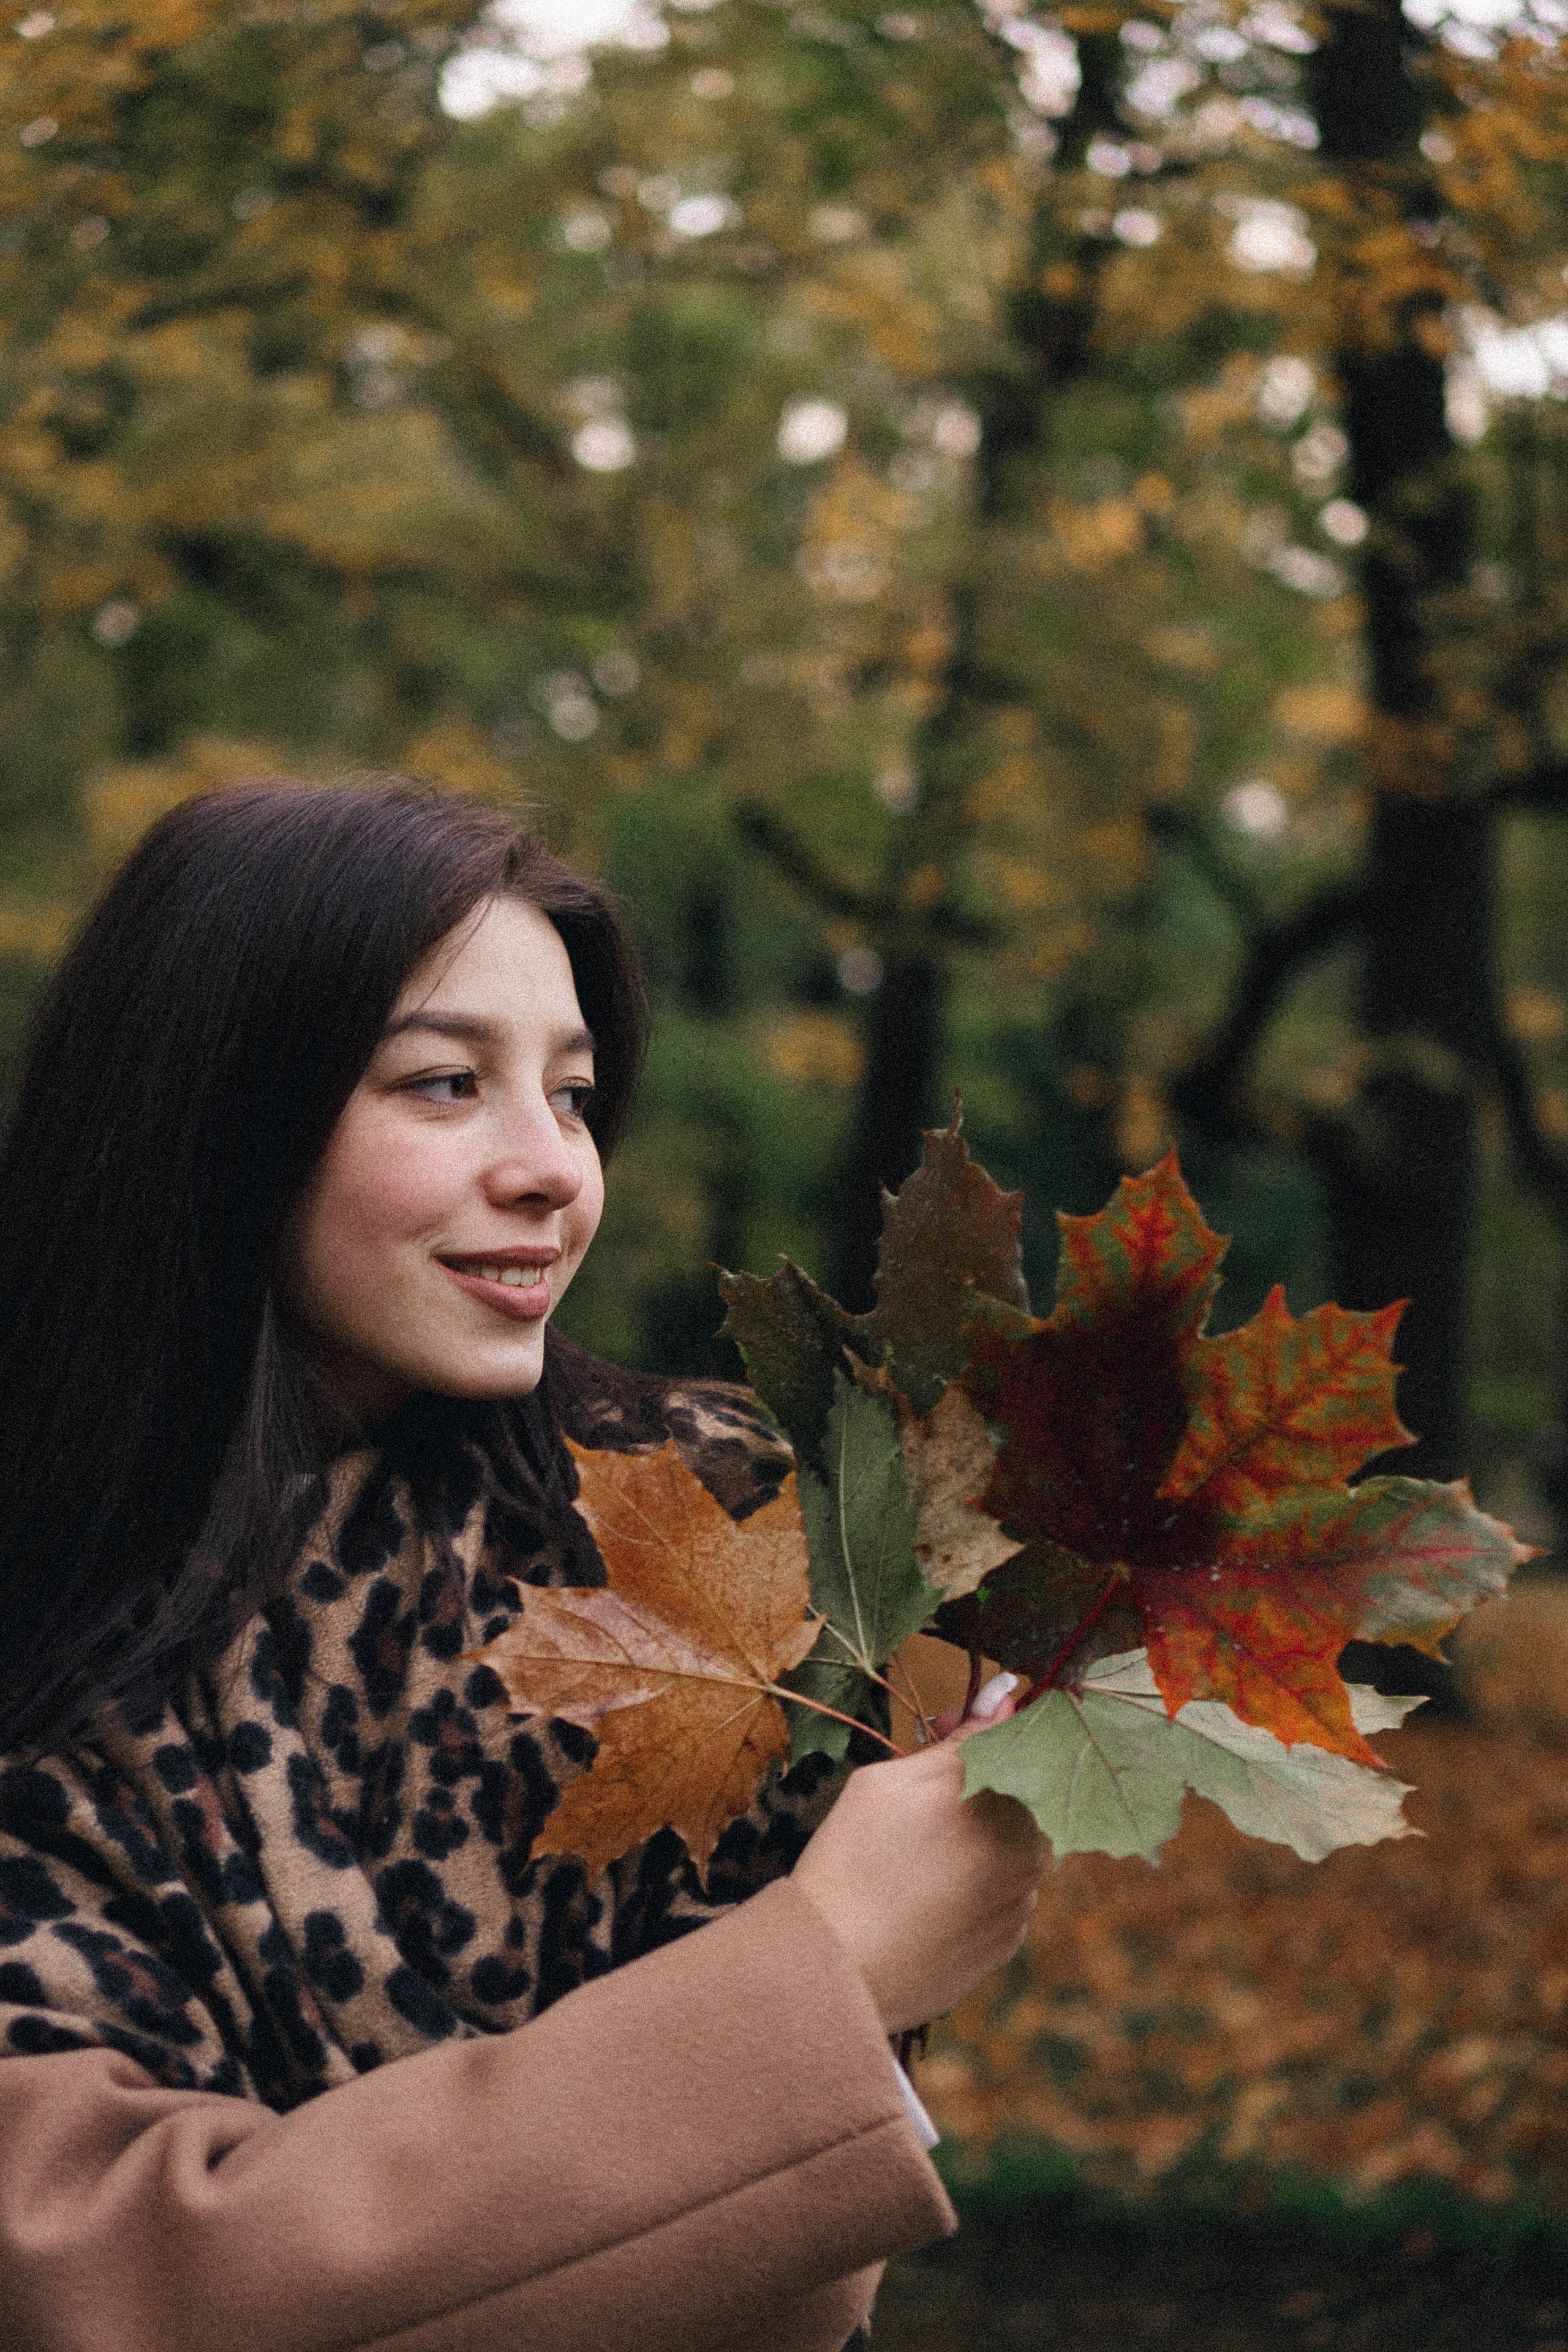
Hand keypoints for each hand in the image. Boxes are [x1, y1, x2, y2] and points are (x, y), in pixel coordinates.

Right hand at [791, 1676, 1045, 2031]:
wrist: (834, 1970)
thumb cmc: (850, 1862)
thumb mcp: (890, 1782)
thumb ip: (962, 1739)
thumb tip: (1009, 1694)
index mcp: (1005, 1801)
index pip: (1016, 1737)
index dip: (978, 1726)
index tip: (940, 1727)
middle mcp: (1029, 1852)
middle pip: (1015, 1793)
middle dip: (974, 1778)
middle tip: (915, 1789)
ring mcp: (1021, 1904)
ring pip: (1008, 1845)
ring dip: (975, 1833)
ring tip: (910, 1850)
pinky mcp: (1007, 1944)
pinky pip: (1000, 1893)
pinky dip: (972, 1882)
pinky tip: (922, 1890)